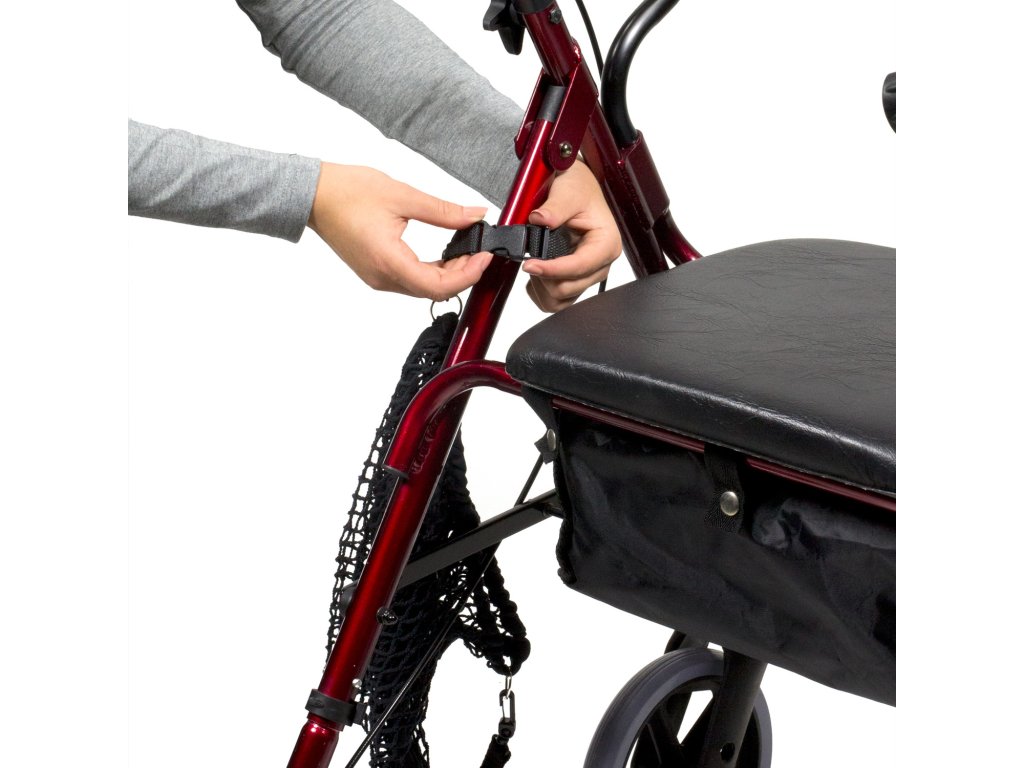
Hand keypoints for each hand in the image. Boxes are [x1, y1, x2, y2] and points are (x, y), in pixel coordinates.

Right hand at [307, 163, 492, 300]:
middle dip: (464, 274)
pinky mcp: (377, 273)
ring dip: (450, 274)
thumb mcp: (403, 196)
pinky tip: (447, 254)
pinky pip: (412, 281)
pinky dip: (434, 271)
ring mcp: (378, 278)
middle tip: (481, 249)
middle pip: (435, 291)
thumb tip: (475, 216)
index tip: (485, 254)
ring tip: (467, 249)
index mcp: (388, 261)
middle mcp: (383, 278)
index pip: (439, 286)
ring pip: (424, 289)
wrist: (313, 195)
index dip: (468, 274)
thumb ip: (444, 211)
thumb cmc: (347, 192)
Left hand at [522, 161, 621, 311]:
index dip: (551, 270)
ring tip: (534, 264)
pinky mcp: (576, 280)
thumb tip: (540, 219)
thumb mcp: (568, 191)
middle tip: (528, 259)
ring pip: (561, 299)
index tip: (529, 264)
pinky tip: (537, 272)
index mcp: (606, 244)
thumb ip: (555, 208)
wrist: (576, 188)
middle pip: (568, 288)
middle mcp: (600, 263)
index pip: (579, 267)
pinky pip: (557, 300)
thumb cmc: (578, 188)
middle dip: (544, 277)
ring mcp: (588, 274)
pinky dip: (542, 291)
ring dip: (542, 286)